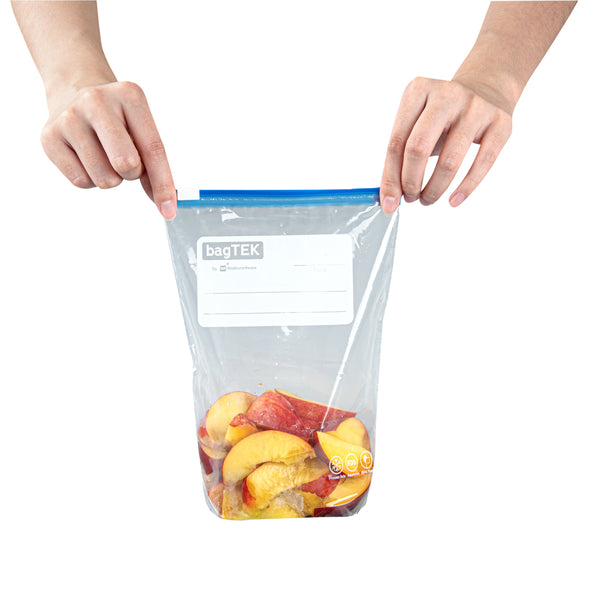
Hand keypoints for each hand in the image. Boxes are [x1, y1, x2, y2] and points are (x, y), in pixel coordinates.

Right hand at [40, 80, 176, 218]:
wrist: (73, 90)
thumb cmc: (116, 118)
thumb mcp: (140, 128)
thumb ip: (153, 165)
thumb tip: (164, 203)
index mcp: (129, 96)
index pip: (153, 149)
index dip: (164, 184)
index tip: (168, 210)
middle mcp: (96, 102)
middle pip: (126, 164)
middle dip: (132, 174)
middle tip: (125, 160)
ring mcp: (69, 118)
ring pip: (104, 179)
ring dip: (110, 177)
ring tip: (103, 155)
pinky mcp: (49, 137)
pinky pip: (81, 182)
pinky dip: (90, 179)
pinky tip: (86, 157)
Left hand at [380, 77, 511, 212]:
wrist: (488, 86)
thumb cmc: (444, 115)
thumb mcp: (417, 122)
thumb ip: (401, 155)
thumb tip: (389, 196)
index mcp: (418, 91)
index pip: (396, 142)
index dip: (390, 177)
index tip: (388, 202)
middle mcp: (446, 94)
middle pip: (418, 148)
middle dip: (410, 182)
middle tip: (410, 198)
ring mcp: (476, 107)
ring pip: (450, 161)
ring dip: (434, 189)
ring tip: (428, 199)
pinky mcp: (500, 122)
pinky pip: (482, 162)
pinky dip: (466, 188)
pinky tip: (454, 200)